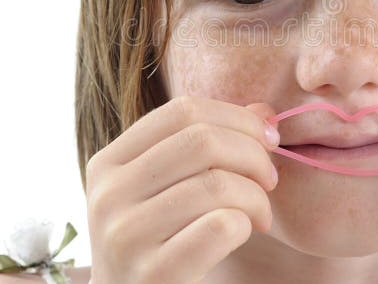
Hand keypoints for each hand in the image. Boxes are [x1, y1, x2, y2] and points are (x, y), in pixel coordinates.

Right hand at [85, 96, 279, 283]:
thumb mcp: (171, 189)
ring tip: (261, 214)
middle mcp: (107, 194)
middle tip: (270, 180)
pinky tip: (244, 233)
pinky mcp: (152, 274)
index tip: (268, 140)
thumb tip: (264, 111)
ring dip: (256, 197)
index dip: (237, 118)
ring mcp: (124, 235)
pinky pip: (221, 226)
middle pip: (202, 141)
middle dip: (254, 155)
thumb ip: (210, 145)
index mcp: (108, 162)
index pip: (182, 110)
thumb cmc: (161, 243)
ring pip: (216, 184)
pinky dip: (246, 224)